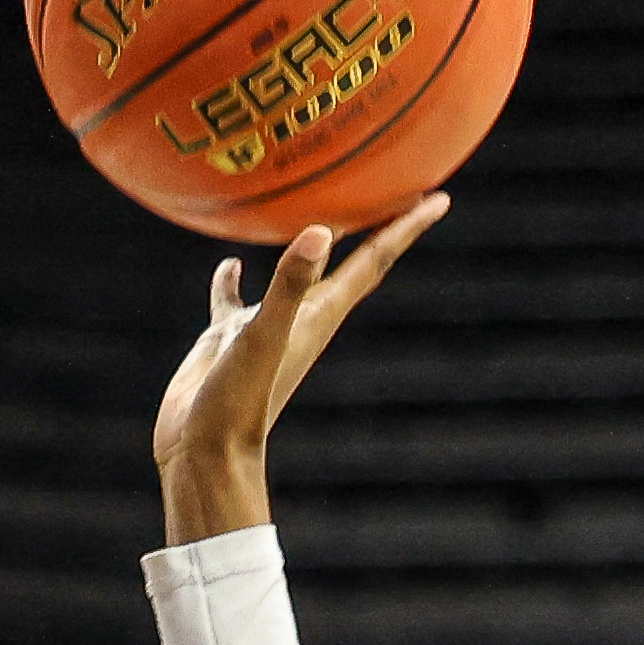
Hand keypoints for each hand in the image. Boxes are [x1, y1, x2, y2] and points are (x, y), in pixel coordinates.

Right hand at [153, 195, 446, 539]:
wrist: (205, 454)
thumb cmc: (238, 404)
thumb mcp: (263, 338)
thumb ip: (289, 287)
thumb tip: (321, 233)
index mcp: (320, 315)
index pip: (373, 261)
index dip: (405, 227)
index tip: (438, 197)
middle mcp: (302, 317)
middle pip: (354, 263)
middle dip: (380, 227)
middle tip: (406, 190)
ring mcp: (268, 327)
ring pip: (299, 275)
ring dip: (315, 245)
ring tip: (326, 212)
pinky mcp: (232, 338)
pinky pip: (236, 299)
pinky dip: (234, 278)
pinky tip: (230, 260)